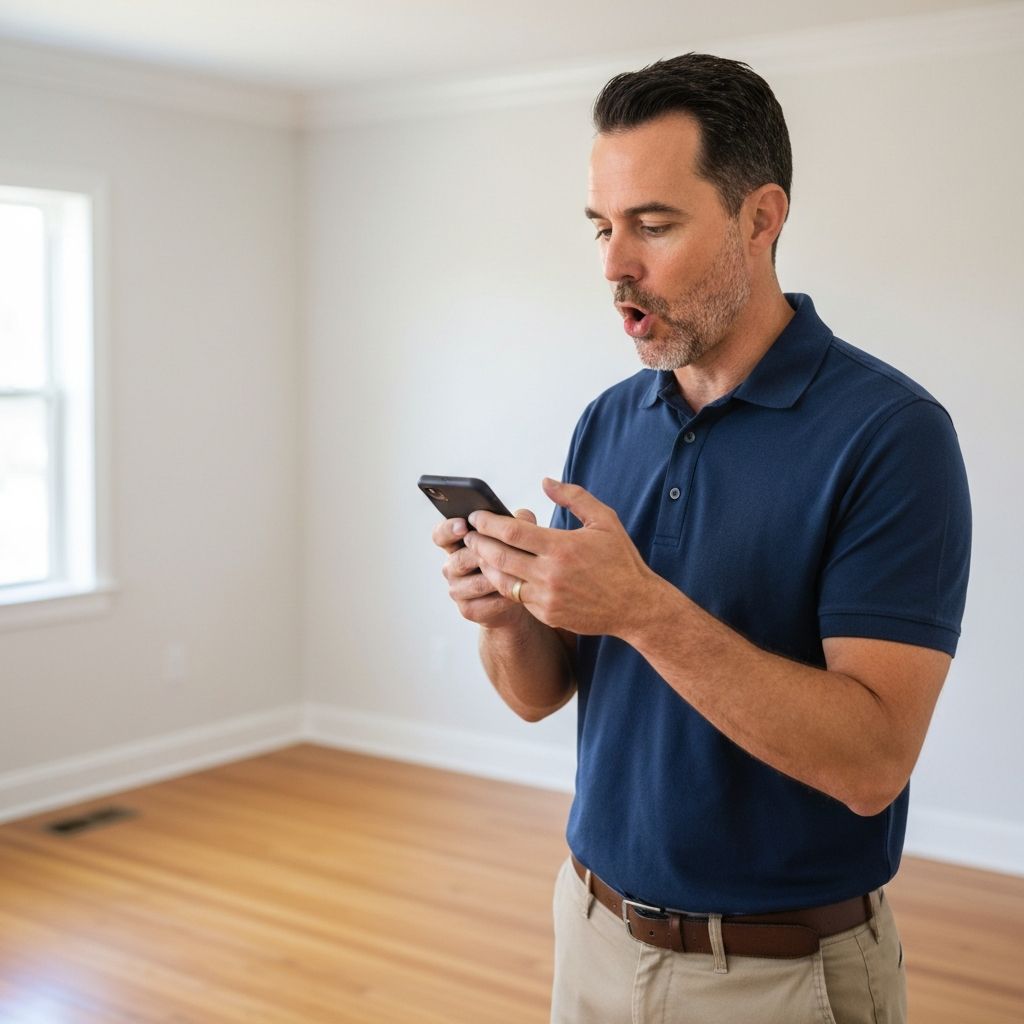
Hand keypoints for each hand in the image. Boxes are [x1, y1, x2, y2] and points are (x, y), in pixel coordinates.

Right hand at [432, 509, 538, 628]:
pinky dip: (503, 598)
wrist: (517, 596)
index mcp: (456, 544)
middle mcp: (452, 566)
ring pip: (476, 582)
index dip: (448, 529)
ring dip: (498, 578)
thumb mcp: (514, 539)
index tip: (463, 526)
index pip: (440, 534)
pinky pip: (486, 603)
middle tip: (501, 551)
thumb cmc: (512, 560)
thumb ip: (517, 523)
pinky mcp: (468, 609)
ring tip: (518, 574)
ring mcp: (457, 589)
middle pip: (460, 559)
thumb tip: (523, 517)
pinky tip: (517, 593)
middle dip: (483, 555)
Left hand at [465, 478, 655, 637]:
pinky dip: (505, 583)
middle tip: (468, 533)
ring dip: (485, 565)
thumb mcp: (604, 520)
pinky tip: (500, 572)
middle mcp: (550, 574)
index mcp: (562, 547)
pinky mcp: (547, 614)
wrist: (636, 607)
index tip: (476, 515)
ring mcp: (547, 598)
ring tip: (478, 552)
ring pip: (502, 580)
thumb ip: (573, 497)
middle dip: (477, 543)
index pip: (511, 532)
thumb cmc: (620, 560)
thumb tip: (545, 481)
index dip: (488, 522)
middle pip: (498, 556)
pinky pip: (517, 597)